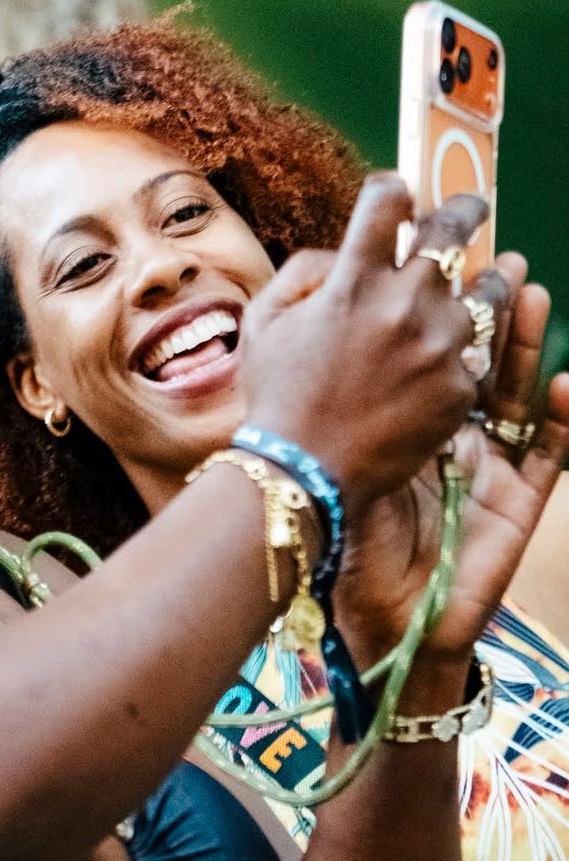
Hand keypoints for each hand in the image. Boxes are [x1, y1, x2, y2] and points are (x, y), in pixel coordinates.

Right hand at [238, 174, 488, 504]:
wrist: (305, 472)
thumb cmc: (277, 396)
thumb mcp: (264, 322)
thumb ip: (302, 272)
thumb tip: (339, 252)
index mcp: (352, 280)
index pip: (386, 202)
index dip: (392, 189)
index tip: (398, 193)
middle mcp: (402, 303)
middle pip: (450, 232)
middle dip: (465, 209)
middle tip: (473, 204)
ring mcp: (438, 346)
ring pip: (484, 295)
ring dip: (489, 280)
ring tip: (498, 274)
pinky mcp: (458, 388)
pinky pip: (475, 355)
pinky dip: (466, 350)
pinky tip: (456, 355)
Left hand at [334, 257, 568, 664]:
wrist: (370, 609)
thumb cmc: (344, 531)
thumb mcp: (329, 449)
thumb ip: (328, 390)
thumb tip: (316, 318)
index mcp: (408, 412)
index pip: (429, 345)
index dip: (438, 300)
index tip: (436, 251)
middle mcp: (456, 430)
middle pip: (482, 355)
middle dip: (493, 305)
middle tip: (502, 258)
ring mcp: (492, 462)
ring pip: (522, 392)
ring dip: (532, 345)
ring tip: (534, 295)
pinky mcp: (518, 501)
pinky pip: (551, 454)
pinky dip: (566, 419)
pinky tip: (566, 383)